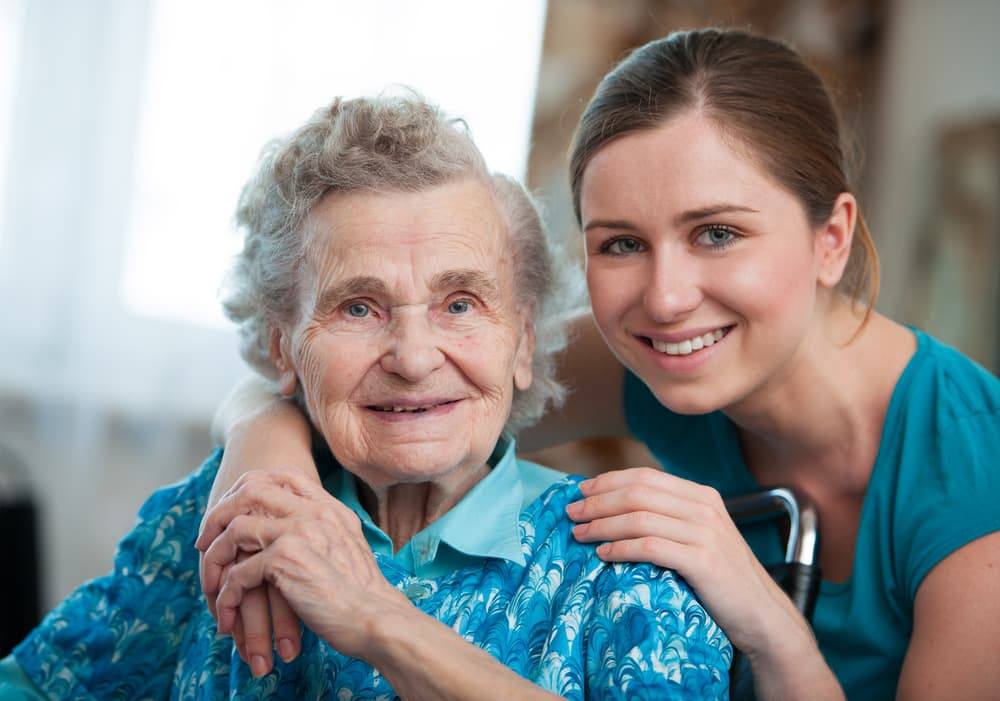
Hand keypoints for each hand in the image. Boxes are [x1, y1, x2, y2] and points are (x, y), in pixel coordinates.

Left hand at [197, 468, 407, 666]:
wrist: (377, 619)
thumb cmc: (364, 596)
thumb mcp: (349, 549)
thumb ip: (326, 534)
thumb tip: (298, 540)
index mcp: (330, 508)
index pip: (284, 475)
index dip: (249, 487)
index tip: (234, 512)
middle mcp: (313, 512)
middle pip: (250, 490)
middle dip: (219, 515)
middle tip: (205, 543)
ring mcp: (298, 532)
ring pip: (234, 531)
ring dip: (214, 560)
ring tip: (211, 586)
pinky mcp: (284, 561)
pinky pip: (237, 573)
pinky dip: (225, 596)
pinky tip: (227, 615)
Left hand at [565, 467, 810, 655]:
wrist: (762, 615)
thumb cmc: (721, 579)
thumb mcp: (699, 537)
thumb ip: (668, 517)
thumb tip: (617, 507)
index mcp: (701, 495)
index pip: (645, 476)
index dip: (608, 481)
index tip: (581, 492)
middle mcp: (704, 508)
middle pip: (637, 493)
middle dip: (598, 501)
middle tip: (572, 514)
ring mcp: (705, 533)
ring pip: (639, 517)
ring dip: (602, 525)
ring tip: (580, 535)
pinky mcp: (703, 561)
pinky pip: (650, 546)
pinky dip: (621, 548)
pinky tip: (604, 555)